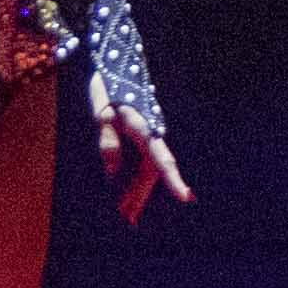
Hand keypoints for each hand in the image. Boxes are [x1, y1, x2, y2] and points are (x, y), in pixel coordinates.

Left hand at [98, 95, 196, 224]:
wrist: (115, 67)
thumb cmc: (108, 89)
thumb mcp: (101, 115)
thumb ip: (108, 142)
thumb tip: (112, 173)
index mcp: (144, 128)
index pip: (161, 160)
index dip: (172, 180)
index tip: (185, 197)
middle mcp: (150, 134)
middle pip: (150, 173)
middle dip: (140, 196)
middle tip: (128, 220)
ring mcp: (147, 137)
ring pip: (146, 171)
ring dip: (136, 192)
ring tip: (126, 214)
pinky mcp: (141, 138)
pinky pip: (141, 165)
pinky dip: (133, 181)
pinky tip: (125, 194)